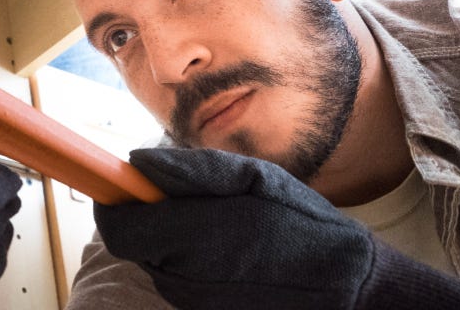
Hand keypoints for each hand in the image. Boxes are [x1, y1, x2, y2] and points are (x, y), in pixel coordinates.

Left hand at [94, 147, 374, 309]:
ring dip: (168, 239)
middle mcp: (186, 276)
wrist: (346, 289)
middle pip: (132, 243)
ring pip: (152, 261)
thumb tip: (137, 162)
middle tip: (182, 199)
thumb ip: (191, 171)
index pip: (118, 227)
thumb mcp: (255, 179)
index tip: (123, 183)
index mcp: (196, 237)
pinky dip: (186, 261)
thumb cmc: (302, 224)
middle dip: (146, 217)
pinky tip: (224, 252)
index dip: (113, 203)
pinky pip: (175, 279)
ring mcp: (192, 300)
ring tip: (215, 225)